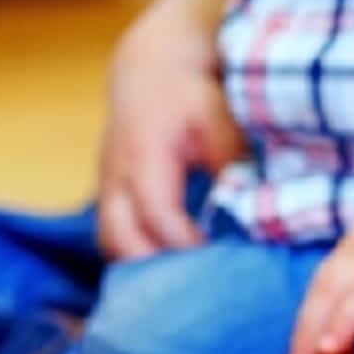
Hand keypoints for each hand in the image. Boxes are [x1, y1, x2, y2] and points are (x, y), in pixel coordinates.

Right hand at [94, 0, 245, 259]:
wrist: (149, 67)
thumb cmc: (190, 91)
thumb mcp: (218, 116)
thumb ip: (231, 160)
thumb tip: (248, 208)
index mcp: (144, 157)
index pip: (159, 217)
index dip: (187, 246)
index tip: (222, 264)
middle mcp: (115, 178)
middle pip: (121, 242)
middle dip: (157, 271)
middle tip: (201, 285)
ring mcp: (106, 188)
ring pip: (111, 245)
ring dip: (144, 268)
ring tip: (188, 282)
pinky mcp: (108, 196)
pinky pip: (113, 238)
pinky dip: (139, 255)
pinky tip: (173, 267)